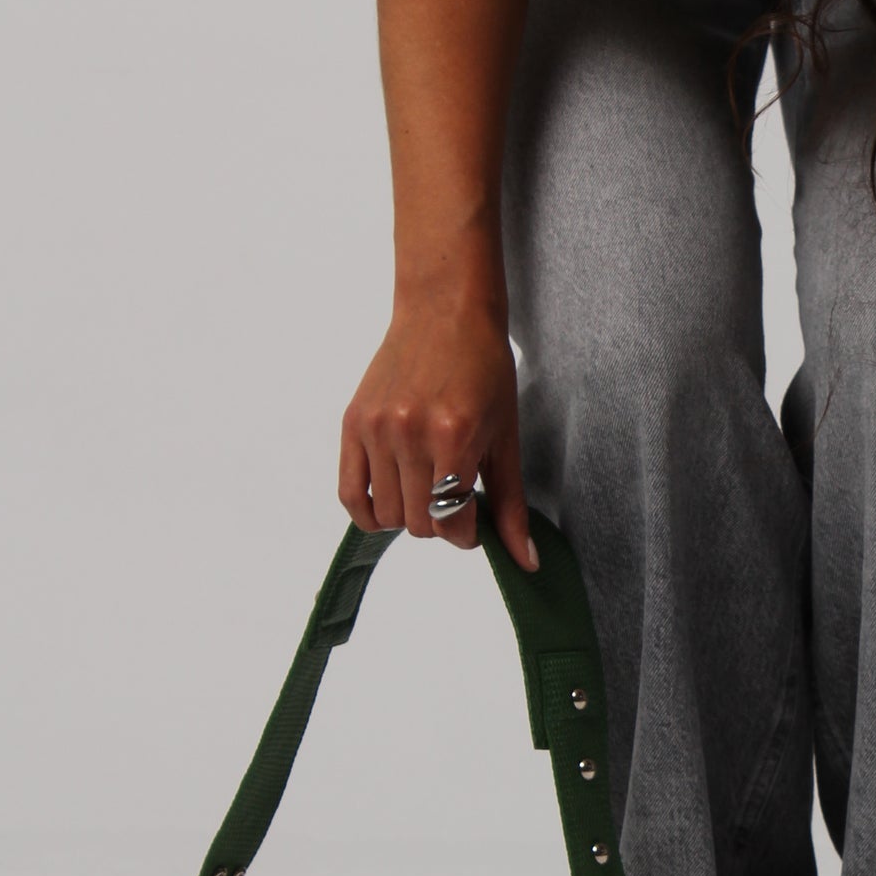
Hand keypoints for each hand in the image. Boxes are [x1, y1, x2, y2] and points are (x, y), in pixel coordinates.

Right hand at [338, 297, 535, 565]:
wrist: (444, 312)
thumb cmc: (484, 369)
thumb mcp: (507, 438)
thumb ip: (511, 505)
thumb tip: (525, 563)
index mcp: (454, 435)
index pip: (452, 521)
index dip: (466, 534)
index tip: (473, 523)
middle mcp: (410, 432)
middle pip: (419, 523)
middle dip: (441, 524)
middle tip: (453, 498)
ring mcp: (376, 428)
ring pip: (387, 515)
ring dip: (409, 516)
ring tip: (426, 488)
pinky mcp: (352, 423)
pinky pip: (349, 494)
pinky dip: (368, 512)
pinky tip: (390, 502)